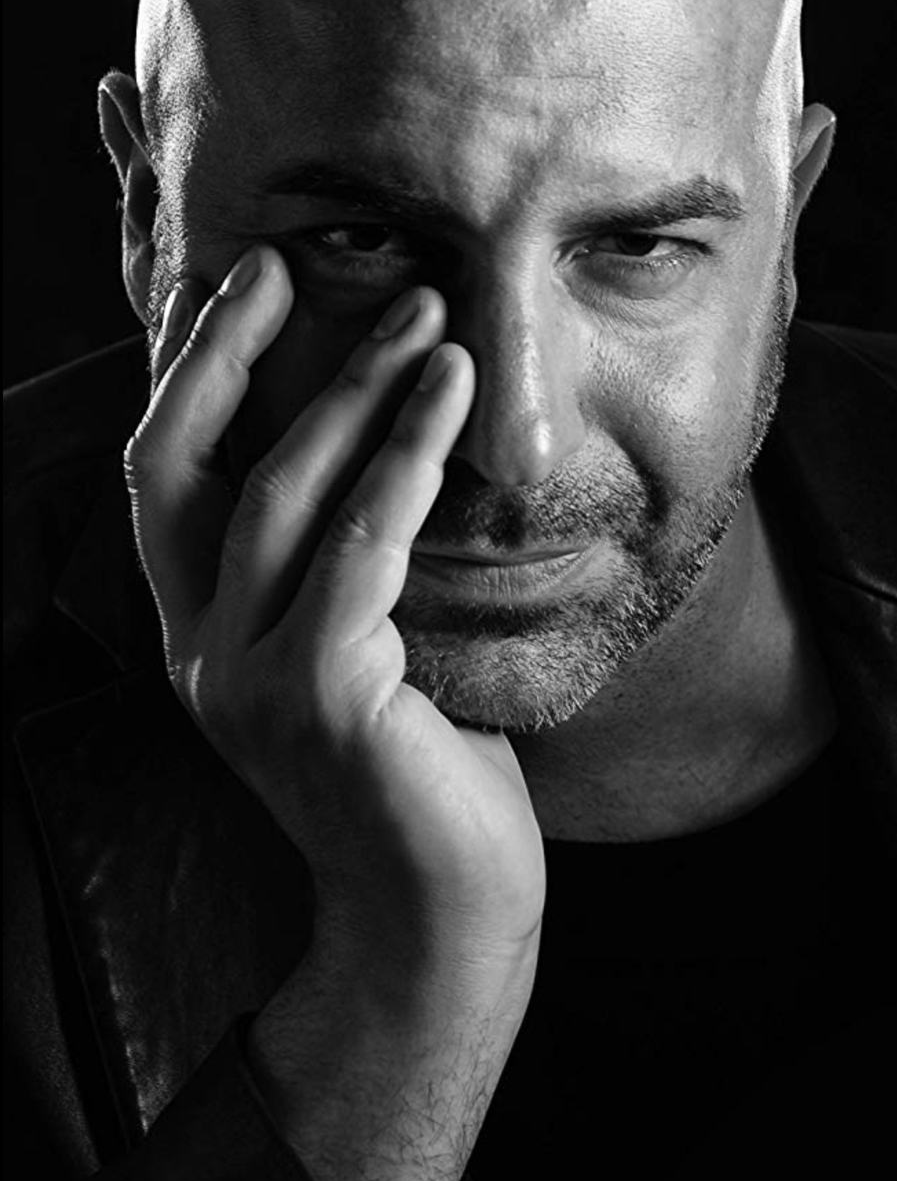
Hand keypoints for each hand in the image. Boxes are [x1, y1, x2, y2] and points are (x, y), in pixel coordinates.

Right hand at [126, 246, 545, 1180]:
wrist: (438, 914)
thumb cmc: (418, 779)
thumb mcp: (361, 658)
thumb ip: (342, 570)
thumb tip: (384, 447)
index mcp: (201, 640)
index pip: (167, 481)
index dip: (194, 373)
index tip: (251, 285)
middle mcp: (199, 656)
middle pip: (199, 466)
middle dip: (248, 352)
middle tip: (325, 266)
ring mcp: (246, 682)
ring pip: (281, 495)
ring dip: (352, 393)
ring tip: (424, 319)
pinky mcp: (319, 698)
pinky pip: (357, 552)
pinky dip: (402, 466)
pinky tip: (446, 399)